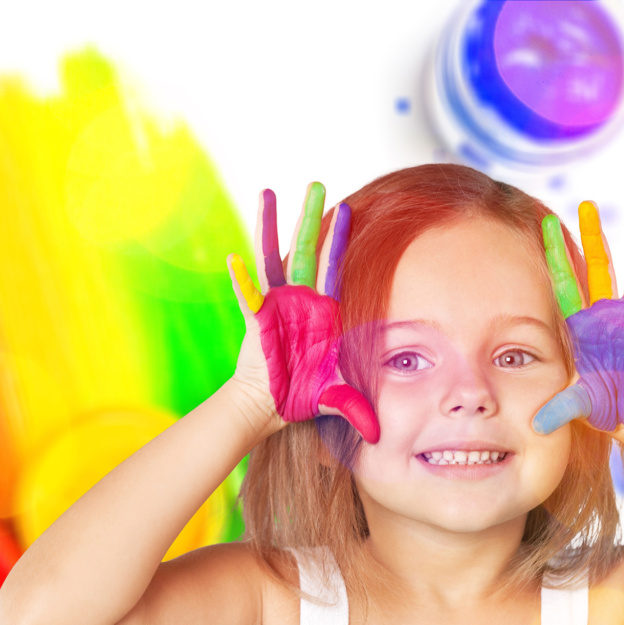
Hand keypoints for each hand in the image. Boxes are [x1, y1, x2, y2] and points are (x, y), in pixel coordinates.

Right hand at [227, 183, 379, 442]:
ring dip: (271, 228)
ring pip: (273, 259)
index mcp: (324, 312)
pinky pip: (248, 295)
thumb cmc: (303, 397)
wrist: (269, 408)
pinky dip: (242, 279)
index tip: (350, 209)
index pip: (335, 268)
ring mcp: (276, 306)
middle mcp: (300, 302)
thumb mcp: (336, 396)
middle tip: (316, 184)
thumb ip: (357, 406)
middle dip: (311, 218)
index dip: (341, 240)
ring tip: (268, 193)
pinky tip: (233, 259)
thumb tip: (379, 432)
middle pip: (306, 251)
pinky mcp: (256, 319)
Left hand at [532, 202, 623, 436]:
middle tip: (585, 204)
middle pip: (597, 269)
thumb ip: (559, 409)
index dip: (557, 256)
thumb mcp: (576, 405)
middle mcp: (603, 317)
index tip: (547, 226)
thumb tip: (537, 427)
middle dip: (592, 238)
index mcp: (579, 327)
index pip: (564, 283)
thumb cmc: (599, 407)